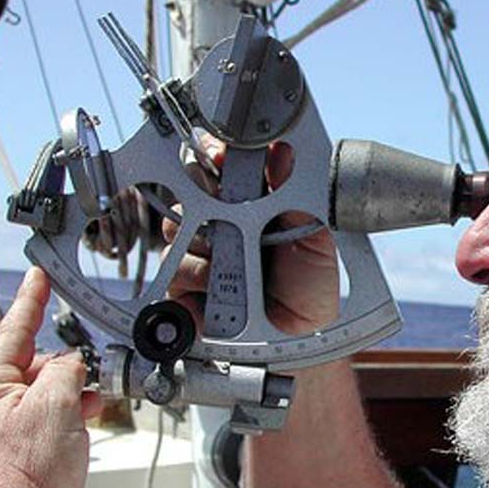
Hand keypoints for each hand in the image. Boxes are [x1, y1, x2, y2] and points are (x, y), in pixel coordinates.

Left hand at [0, 267, 99, 487]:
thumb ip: (67, 369)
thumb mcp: (58, 402)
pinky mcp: (17, 448)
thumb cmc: (23, 475)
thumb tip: (72, 364)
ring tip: (91, 403)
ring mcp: (1, 428)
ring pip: (43, 391)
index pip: (14, 328)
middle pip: (31, 363)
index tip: (40, 276)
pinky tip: (85, 420)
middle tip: (87, 369)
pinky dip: (70, 414)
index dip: (32, 299)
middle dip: (63, 363)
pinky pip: (47, 416)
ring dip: (72, 392)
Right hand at [164, 139, 339, 334]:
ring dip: (207, 247)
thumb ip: (295, 197)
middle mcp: (221, 224)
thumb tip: (281, 153)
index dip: (215, 156)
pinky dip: (198, 281)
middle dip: (202, 199)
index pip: (220, 166)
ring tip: (238, 268)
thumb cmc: (309, 284)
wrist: (301, 334)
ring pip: (178, 231)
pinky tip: (222, 291)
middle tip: (226, 214)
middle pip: (187, 192)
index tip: (220, 157)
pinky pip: (174, 272)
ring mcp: (199, 253)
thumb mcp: (314, 238)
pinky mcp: (184, 286)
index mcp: (250, 204)